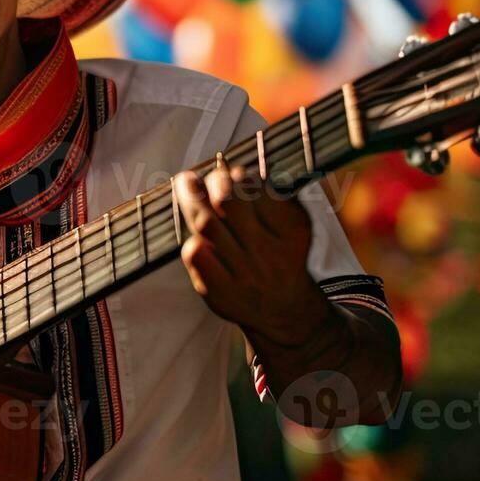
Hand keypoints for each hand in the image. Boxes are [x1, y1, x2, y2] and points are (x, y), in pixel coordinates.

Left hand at [172, 162, 331, 346]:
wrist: (283, 309)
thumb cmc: (281, 255)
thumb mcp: (293, 226)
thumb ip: (273, 197)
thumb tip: (232, 171)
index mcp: (292, 231)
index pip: (256, 187)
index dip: (236, 175)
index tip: (230, 173)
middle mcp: (269, 253)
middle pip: (230, 201)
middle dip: (212, 181)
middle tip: (199, 176)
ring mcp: (244, 274)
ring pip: (207, 224)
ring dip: (192, 199)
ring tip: (186, 184)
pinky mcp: (220, 292)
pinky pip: (196, 254)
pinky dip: (192, 238)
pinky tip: (196, 235)